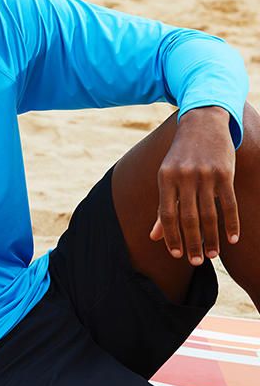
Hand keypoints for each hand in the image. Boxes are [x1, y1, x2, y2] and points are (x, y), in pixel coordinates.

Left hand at [150, 106, 239, 264]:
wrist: (201, 123)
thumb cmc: (180, 156)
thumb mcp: (166, 176)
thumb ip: (163, 206)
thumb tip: (154, 236)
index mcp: (165, 179)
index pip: (167, 215)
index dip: (171, 237)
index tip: (177, 255)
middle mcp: (184, 177)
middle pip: (188, 218)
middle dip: (192, 242)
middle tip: (196, 262)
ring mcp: (205, 175)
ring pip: (209, 214)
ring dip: (212, 238)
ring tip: (212, 255)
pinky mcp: (224, 173)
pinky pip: (229, 203)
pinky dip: (231, 223)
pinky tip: (232, 238)